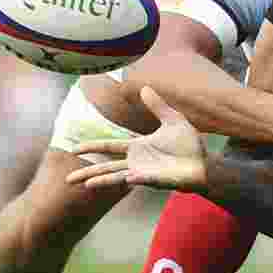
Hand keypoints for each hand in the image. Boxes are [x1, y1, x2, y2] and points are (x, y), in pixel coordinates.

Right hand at [66, 87, 207, 191]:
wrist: (205, 163)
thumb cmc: (189, 145)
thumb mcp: (173, 121)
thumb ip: (158, 106)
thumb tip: (144, 87)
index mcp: (138, 147)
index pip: (109, 146)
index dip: (91, 146)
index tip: (73, 148)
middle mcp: (137, 162)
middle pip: (107, 167)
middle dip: (88, 172)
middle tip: (67, 181)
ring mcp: (145, 173)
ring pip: (118, 177)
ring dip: (102, 180)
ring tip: (85, 185)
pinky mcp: (157, 180)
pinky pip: (143, 179)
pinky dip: (135, 178)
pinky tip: (127, 177)